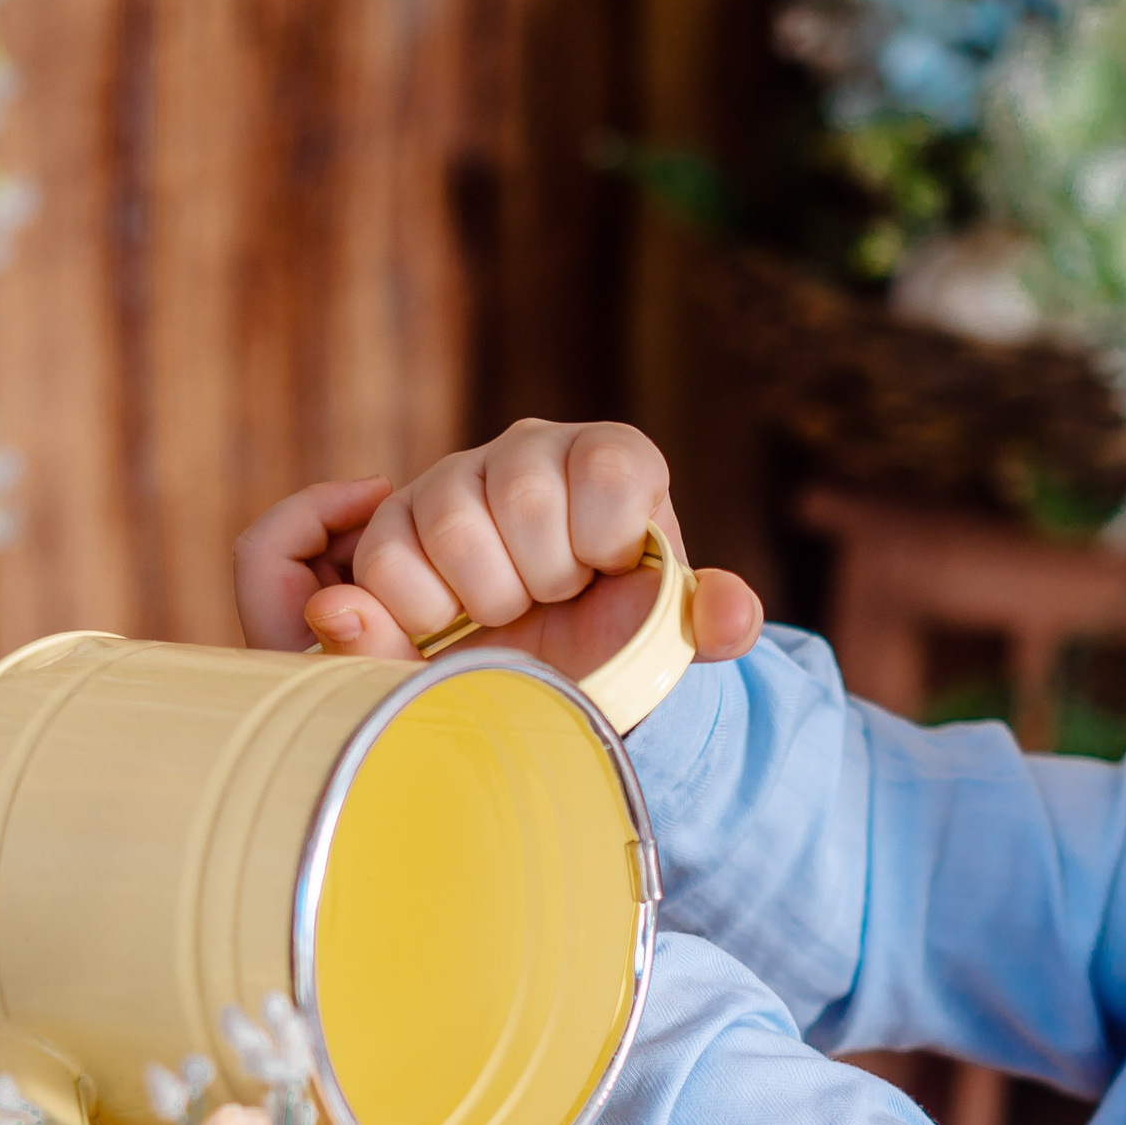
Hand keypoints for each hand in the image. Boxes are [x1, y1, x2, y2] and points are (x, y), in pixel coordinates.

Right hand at [231, 422, 763, 680]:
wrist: (537, 674)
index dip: (602, 540)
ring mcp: (457, 478)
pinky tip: (455, 621)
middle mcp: (532, 450)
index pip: (609, 469)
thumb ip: (711, 623)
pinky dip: (420, 611)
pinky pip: (389, 560)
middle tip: (551, 604)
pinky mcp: (395, 520)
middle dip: (543, 579)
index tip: (602, 576)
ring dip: (484, 596)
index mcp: (612, 460)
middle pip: (525, 499)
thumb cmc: (611, 642)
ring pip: (452, 523)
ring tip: (507, 613)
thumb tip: (736, 618)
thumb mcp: (668, 637)